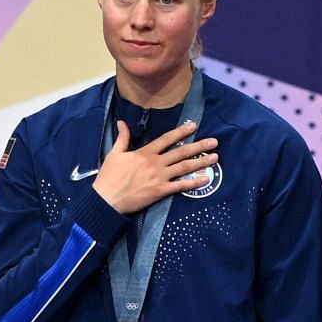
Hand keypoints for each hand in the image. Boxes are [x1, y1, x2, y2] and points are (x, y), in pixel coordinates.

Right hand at [90, 119, 218, 214]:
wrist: (107, 198)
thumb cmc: (108, 177)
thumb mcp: (114, 153)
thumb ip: (122, 138)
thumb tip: (122, 122)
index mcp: (145, 152)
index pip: (167, 139)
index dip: (181, 131)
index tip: (193, 126)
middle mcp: (155, 162)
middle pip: (181, 151)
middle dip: (199, 146)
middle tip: (214, 142)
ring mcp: (159, 177)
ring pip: (184, 167)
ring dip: (201, 162)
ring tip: (215, 157)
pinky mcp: (160, 191)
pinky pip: (180, 186)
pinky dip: (194, 183)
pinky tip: (206, 179)